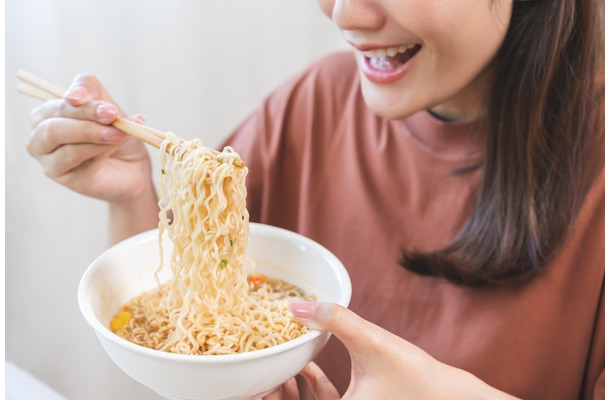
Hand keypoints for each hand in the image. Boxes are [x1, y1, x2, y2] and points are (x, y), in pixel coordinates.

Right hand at [27, 74, 153, 204]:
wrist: (134, 167)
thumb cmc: (116, 136)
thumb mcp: (108, 108)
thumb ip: (92, 93)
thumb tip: (74, 94)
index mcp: (45, 116)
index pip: (56, 105)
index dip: (81, 101)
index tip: (108, 106)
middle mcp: (40, 139)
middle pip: (53, 127)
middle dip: (85, 118)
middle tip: (113, 116)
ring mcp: (50, 162)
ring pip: (67, 147)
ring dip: (96, 136)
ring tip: (120, 133)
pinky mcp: (65, 178)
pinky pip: (81, 162)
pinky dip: (102, 150)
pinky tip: (118, 145)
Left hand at [265, 301, 519, 398]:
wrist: (452, 398)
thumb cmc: (416, 378)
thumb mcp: (372, 343)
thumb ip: (335, 320)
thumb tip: (295, 305)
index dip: (264, 398)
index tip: (251, 384)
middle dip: (275, 394)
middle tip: (259, 373)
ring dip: (291, 391)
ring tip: (279, 367)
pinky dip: (313, 389)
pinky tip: (307, 366)